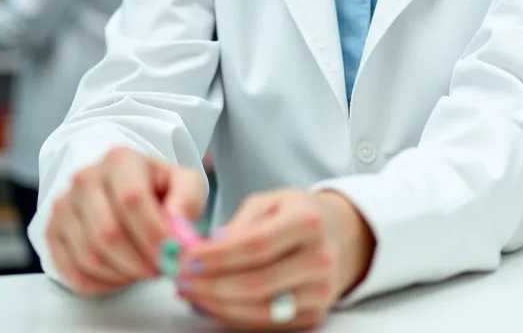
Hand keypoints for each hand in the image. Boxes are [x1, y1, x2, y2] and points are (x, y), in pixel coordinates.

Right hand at [46, 147, 205, 297]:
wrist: (130, 192)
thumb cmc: (160, 190)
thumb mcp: (185, 185)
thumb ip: (188, 199)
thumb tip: (176, 226)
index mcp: (120, 159)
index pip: (132, 199)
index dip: (153, 234)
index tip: (172, 255)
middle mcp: (85, 178)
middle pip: (108, 233)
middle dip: (140, 261)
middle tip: (161, 269)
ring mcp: (64, 205)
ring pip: (90, 257)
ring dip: (124, 274)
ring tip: (144, 269)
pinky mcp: (52, 232)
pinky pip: (74, 275)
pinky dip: (104, 284)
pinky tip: (122, 274)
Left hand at [177, 189, 375, 329]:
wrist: (342, 235)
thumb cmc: (299, 213)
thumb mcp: (272, 200)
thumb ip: (240, 222)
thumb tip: (208, 249)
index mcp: (307, 222)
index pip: (256, 245)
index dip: (217, 256)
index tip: (186, 258)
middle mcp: (319, 258)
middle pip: (256, 282)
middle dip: (210, 285)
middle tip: (180, 279)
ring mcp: (320, 291)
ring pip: (259, 309)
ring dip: (216, 305)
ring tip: (190, 292)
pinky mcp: (316, 314)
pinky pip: (267, 323)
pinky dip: (234, 316)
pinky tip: (213, 303)